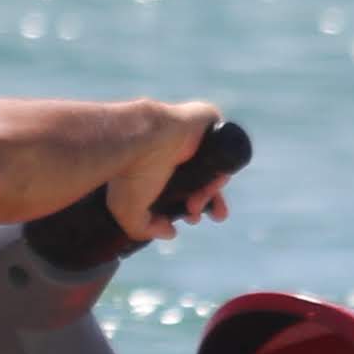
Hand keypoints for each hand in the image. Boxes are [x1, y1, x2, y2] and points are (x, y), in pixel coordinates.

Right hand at [101, 100, 231, 246]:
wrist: (137, 139)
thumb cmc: (128, 172)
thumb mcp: (129, 211)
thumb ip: (146, 228)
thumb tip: (170, 233)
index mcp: (161, 164)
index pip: (186, 184)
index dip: (195, 204)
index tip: (193, 219)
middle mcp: (178, 149)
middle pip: (206, 177)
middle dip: (209, 201)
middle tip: (206, 216)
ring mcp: (193, 133)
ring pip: (216, 167)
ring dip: (212, 191)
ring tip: (197, 203)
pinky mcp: (207, 120)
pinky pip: (225, 147)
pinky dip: (223, 166)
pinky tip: (214, 180)